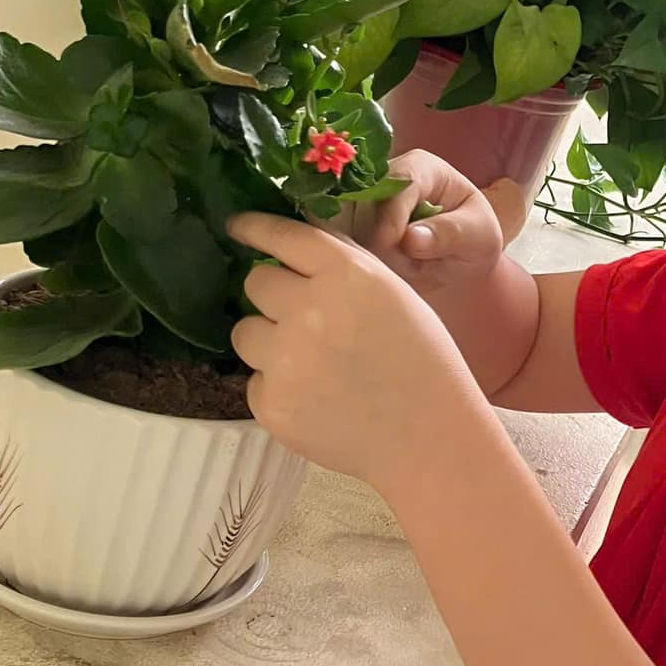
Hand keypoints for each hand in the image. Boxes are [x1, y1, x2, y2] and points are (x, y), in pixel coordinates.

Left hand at [229, 213, 471, 489]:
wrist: (429, 437)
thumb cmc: (422, 362)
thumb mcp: (395, 294)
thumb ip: (344, 266)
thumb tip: (294, 248)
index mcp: (346, 275)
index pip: (283, 236)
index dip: (254, 228)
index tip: (236, 228)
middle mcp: (308, 309)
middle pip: (256, 284)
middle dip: (275, 297)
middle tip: (304, 321)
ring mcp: (285, 360)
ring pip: (246, 333)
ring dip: (269, 342)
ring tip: (311, 365)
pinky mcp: (272, 404)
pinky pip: (256, 382)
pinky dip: (279, 389)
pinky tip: (318, 400)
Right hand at [345, 150, 507, 297]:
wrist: (459, 259)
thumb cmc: (474, 236)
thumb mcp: (478, 235)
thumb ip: (449, 233)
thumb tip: (411, 238)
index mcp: (421, 168)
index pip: (398, 183)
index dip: (391, 213)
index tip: (389, 242)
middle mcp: (385, 179)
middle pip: (365, 206)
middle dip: (381, 241)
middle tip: (411, 269)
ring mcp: (362, 204)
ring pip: (351, 230)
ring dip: (376, 258)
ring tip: (410, 272)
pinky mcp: (351, 229)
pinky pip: (344, 248)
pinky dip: (364, 267)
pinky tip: (389, 277)